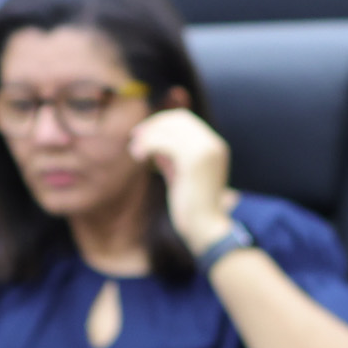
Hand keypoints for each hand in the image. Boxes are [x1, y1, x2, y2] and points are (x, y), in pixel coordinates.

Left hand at [128, 107, 237, 251]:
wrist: (204, 228)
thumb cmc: (190, 206)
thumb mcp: (179, 174)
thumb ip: (170, 156)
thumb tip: (152, 141)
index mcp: (214, 146)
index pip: (185, 119)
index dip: (161, 121)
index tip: (141, 133)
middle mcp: (213, 144)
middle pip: (178, 119)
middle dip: (153, 125)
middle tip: (134, 138)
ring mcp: (206, 150)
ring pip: (170, 128)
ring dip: (148, 136)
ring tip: (135, 152)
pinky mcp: (194, 161)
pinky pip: (164, 142)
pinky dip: (148, 145)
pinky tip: (139, 157)